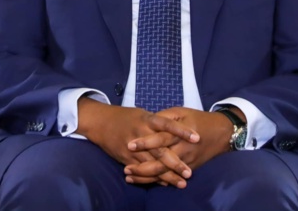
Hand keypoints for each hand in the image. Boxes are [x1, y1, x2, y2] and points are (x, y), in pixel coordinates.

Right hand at [76, 98, 198, 186]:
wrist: (101, 123)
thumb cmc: (126, 116)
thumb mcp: (143, 114)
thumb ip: (158, 123)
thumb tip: (177, 129)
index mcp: (147, 119)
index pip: (167, 124)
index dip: (182, 131)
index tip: (197, 138)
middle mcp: (140, 134)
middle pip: (161, 150)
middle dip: (176, 163)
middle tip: (190, 173)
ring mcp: (132, 148)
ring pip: (152, 164)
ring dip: (167, 175)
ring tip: (182, 183)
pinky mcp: (126, 158)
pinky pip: (142, 170)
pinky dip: (154, 178)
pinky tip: (165, 183)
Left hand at [126, 107, 237, 177]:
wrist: (221, 132)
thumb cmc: (198, 119)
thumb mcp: (181, 112)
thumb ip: (164, 117)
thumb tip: (147, 122)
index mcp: (179, 132)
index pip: (160, 138)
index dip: (145, 142)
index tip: (130, 145)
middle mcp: (182, 148)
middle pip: (161, 160)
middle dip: (143, 166)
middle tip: (126, 168)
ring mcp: (186, 160)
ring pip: (165, 172)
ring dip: (147, 176)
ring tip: (130, 176)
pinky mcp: (189, 167)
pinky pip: (172, 176)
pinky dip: (158, 180)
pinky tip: (144, 181)